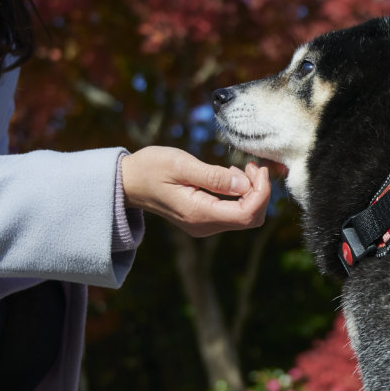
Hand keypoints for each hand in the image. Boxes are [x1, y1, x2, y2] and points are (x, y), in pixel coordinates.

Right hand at [120, 146, 270, 236]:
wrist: (128, 182)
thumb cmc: (150, 168)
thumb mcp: (181, 164)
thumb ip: (214, 176)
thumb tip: (244, 183)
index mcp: (199, 213)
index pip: (247, 214)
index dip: (261, 192)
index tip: (257, 167)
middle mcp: (204, 226)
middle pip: (250, 219)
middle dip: (260, 192)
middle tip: (252, 165)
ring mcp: (204, 225)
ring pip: (245, 217)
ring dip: (252, 193)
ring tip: (243, 167)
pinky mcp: (204, 220)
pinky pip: (234, 213)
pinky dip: (242, 196)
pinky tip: (233, 176)